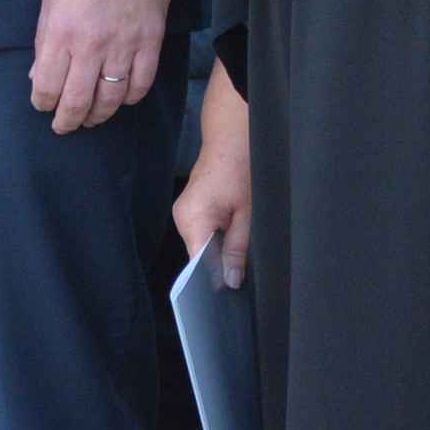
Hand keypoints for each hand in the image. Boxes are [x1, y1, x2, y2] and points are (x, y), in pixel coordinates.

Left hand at [29, 0, 171, 133]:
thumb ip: (43, 40)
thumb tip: (37, 77)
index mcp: (61, 33)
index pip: (46, 88)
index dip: (42, 103)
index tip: (43, 105)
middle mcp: (91, 45)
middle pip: (77, 102)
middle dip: (67, 121)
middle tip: (64, 126)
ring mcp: (123, 45)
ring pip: (111, 99)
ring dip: (98, 116)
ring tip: (91, 118)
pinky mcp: (150, 42)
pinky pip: (141, 85)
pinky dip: (130, 98)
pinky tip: (121, 97)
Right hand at [172, 75, 253, 287]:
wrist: (233, 134)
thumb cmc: (240, 166)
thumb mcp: (247, 213)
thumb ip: (237, 249)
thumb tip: (231, 280)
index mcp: (192, 219)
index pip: (195, 265)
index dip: (212, 282)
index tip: (227, 295)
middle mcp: (182, 217)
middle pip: (198, 256)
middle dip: (219, 265)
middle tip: (241, 275)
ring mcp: (185, 211)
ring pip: (202, 244)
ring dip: (220, 249)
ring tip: (240, 250)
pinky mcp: (193, 207)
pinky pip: (203, 231)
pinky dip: (218, 236)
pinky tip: (234, 233)